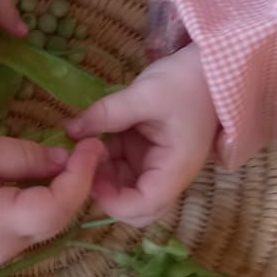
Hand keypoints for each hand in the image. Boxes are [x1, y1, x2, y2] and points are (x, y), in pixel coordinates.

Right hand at [0, 135, 103, 267]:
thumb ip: (21, 155)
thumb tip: (64, 158)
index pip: (53, 208)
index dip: (79, 179)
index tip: (92, 147)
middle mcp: (4, 248)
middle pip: (58, 220)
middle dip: (79, 183)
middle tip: (90, 147)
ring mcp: (3, 255)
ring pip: (51, 225)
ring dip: (67, 193)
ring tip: (75, 158)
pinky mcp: (2, 251)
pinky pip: (36, 227)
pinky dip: (50, 202)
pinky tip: (51, 177)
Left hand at [68, 45, 218, 224]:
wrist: (206, 68)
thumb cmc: (185, 82)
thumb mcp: (145, 95)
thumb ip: (107, 113)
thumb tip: (70, 130)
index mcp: (176, 169)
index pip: (145, 205)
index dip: (114, 201)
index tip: (89, 179)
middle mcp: (166, 175)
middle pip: (135, 208)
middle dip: (106, 193)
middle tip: (84, 164)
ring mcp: (153, 166)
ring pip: (122, 188)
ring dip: (101, 174)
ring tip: (84, 144)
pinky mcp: (143, 153)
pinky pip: (119, 167)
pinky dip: (103, 158)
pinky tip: (91, 137)